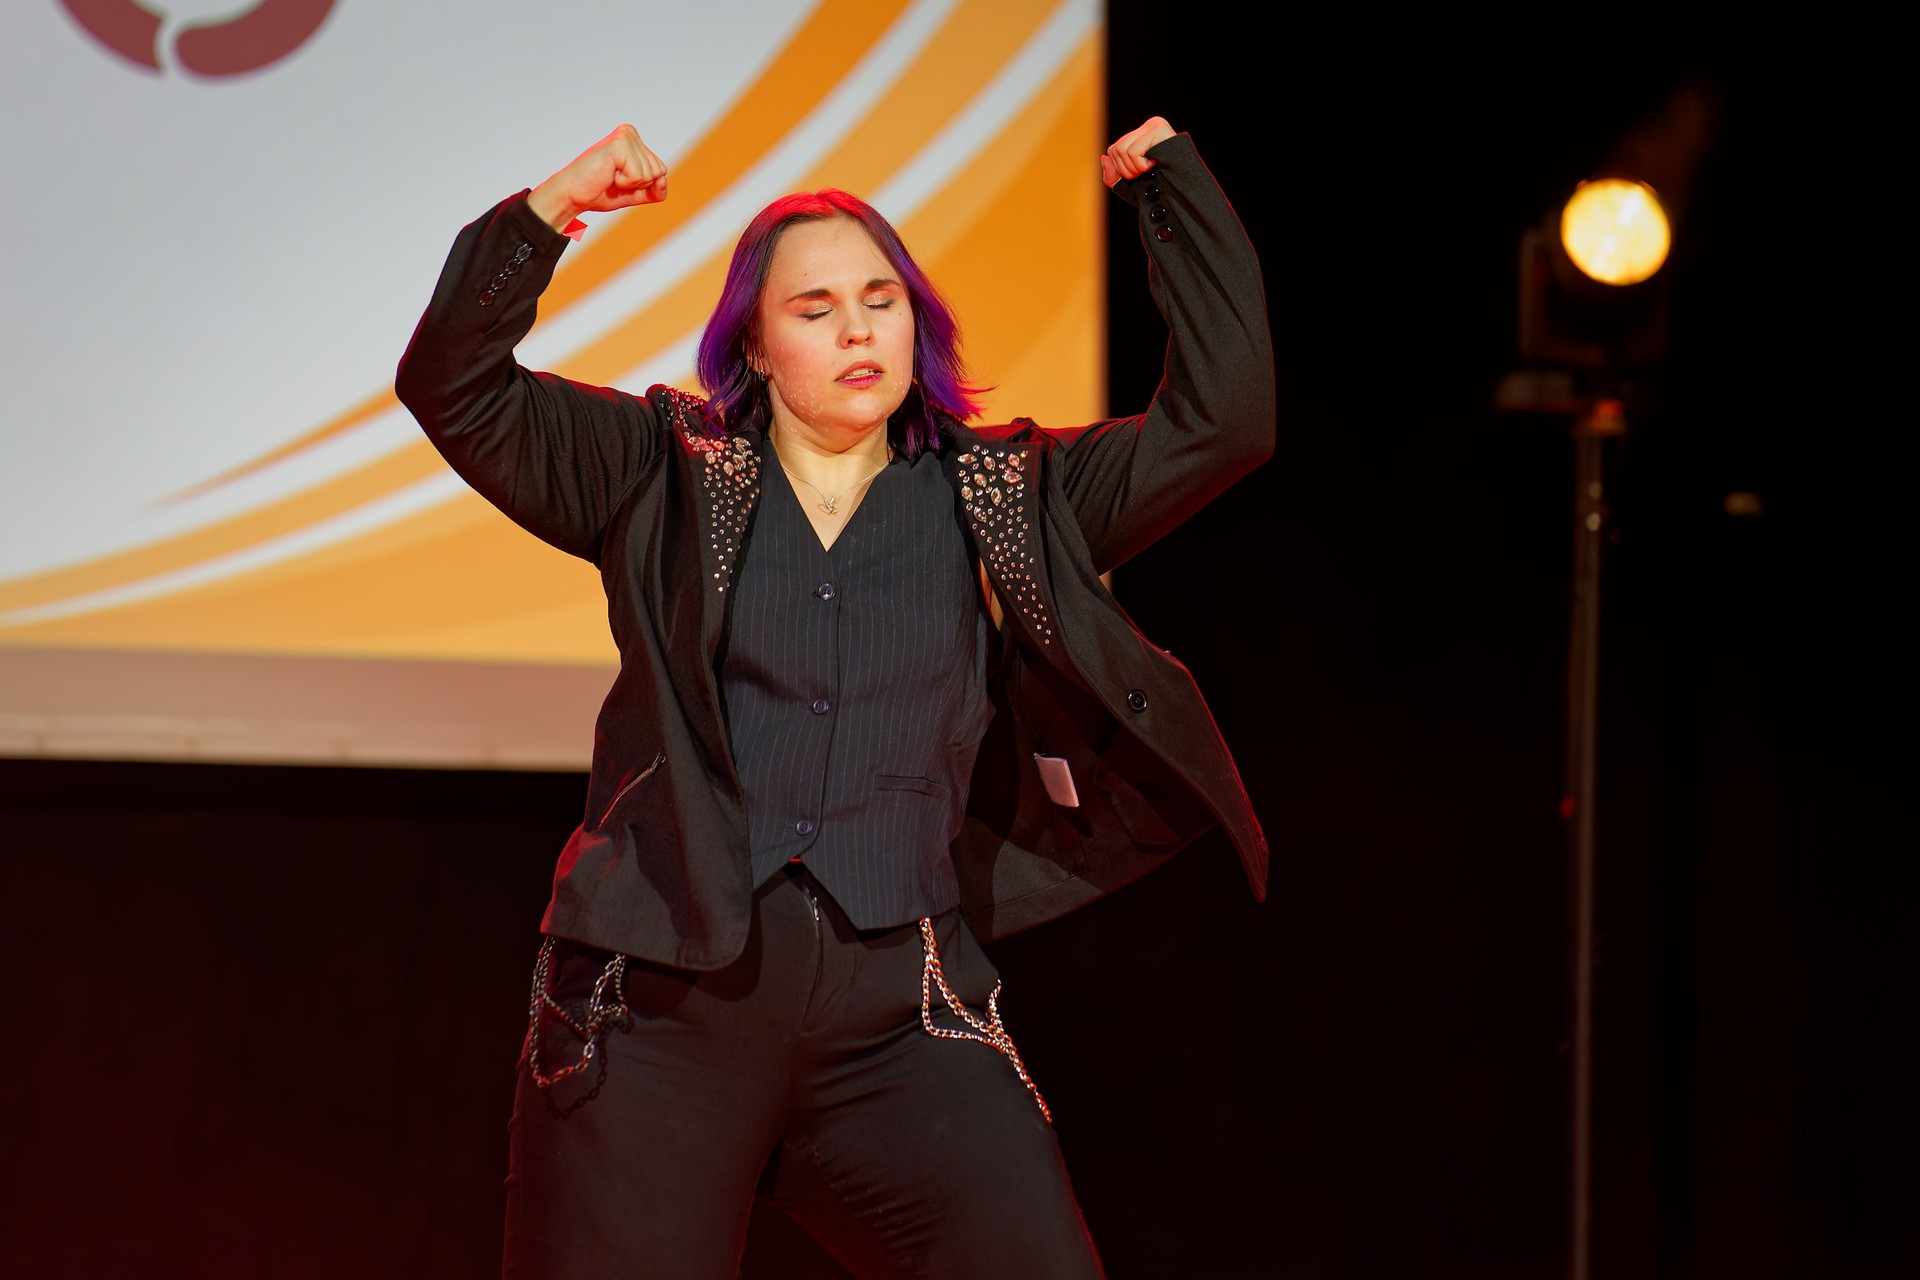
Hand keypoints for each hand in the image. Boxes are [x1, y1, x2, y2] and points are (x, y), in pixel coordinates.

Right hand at [527, 124, 668, 230]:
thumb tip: (663, 179)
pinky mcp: (620, 145)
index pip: (660, 171)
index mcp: (634, 140)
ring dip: (630, 184)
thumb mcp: (635, 193)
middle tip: (613, 179)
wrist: (573, 195)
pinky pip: (639, 175)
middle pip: (659, 171)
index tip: (619, 179)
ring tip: (609, 176)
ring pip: (651, 174)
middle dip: (638, 184)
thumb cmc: (599, 191)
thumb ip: (655, 189)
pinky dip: (624, 183)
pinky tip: (607, 174)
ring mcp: (625, 136)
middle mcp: (630, 133)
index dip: (642, 185)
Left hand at [1099, 116, 1175, 187]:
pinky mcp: (1159, 130)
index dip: (1120, 169)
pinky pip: (1133, 151)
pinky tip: (1157, 164)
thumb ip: (1113, 174)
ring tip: (1152, 169)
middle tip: (1146, 174)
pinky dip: (1142, 165)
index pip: (1114, 150)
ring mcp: (1155, 126)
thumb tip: (1104, 157)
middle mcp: (1150, 126)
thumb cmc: (1162, 189)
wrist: (1185, 195)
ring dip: (1134, 169)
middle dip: (1126, 171)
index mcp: (1144, 135)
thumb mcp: (1131, 184)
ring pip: (1122, 150)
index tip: (1139, 175)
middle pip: (1116, 149)